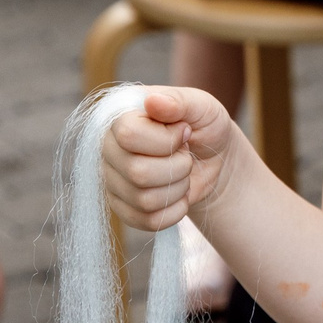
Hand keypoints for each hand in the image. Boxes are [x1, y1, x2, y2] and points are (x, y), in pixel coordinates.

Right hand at [101, 87, 245, 231]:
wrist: (213, 159)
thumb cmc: (204, 126)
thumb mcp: (202, 106)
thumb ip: (178, 102)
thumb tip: (152, 101)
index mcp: (120, 117)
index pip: (128, 135)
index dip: (165, 140)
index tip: (184, 132)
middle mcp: (109, 148)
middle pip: (137, 172)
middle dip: (177, 166)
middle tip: (185, 155)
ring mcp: (113, 180)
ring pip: (144, 199)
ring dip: (178, 188)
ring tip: (182, 172)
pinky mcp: (123, 208)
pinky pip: (148, 221)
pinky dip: (175, 210)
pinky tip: (179, 193)